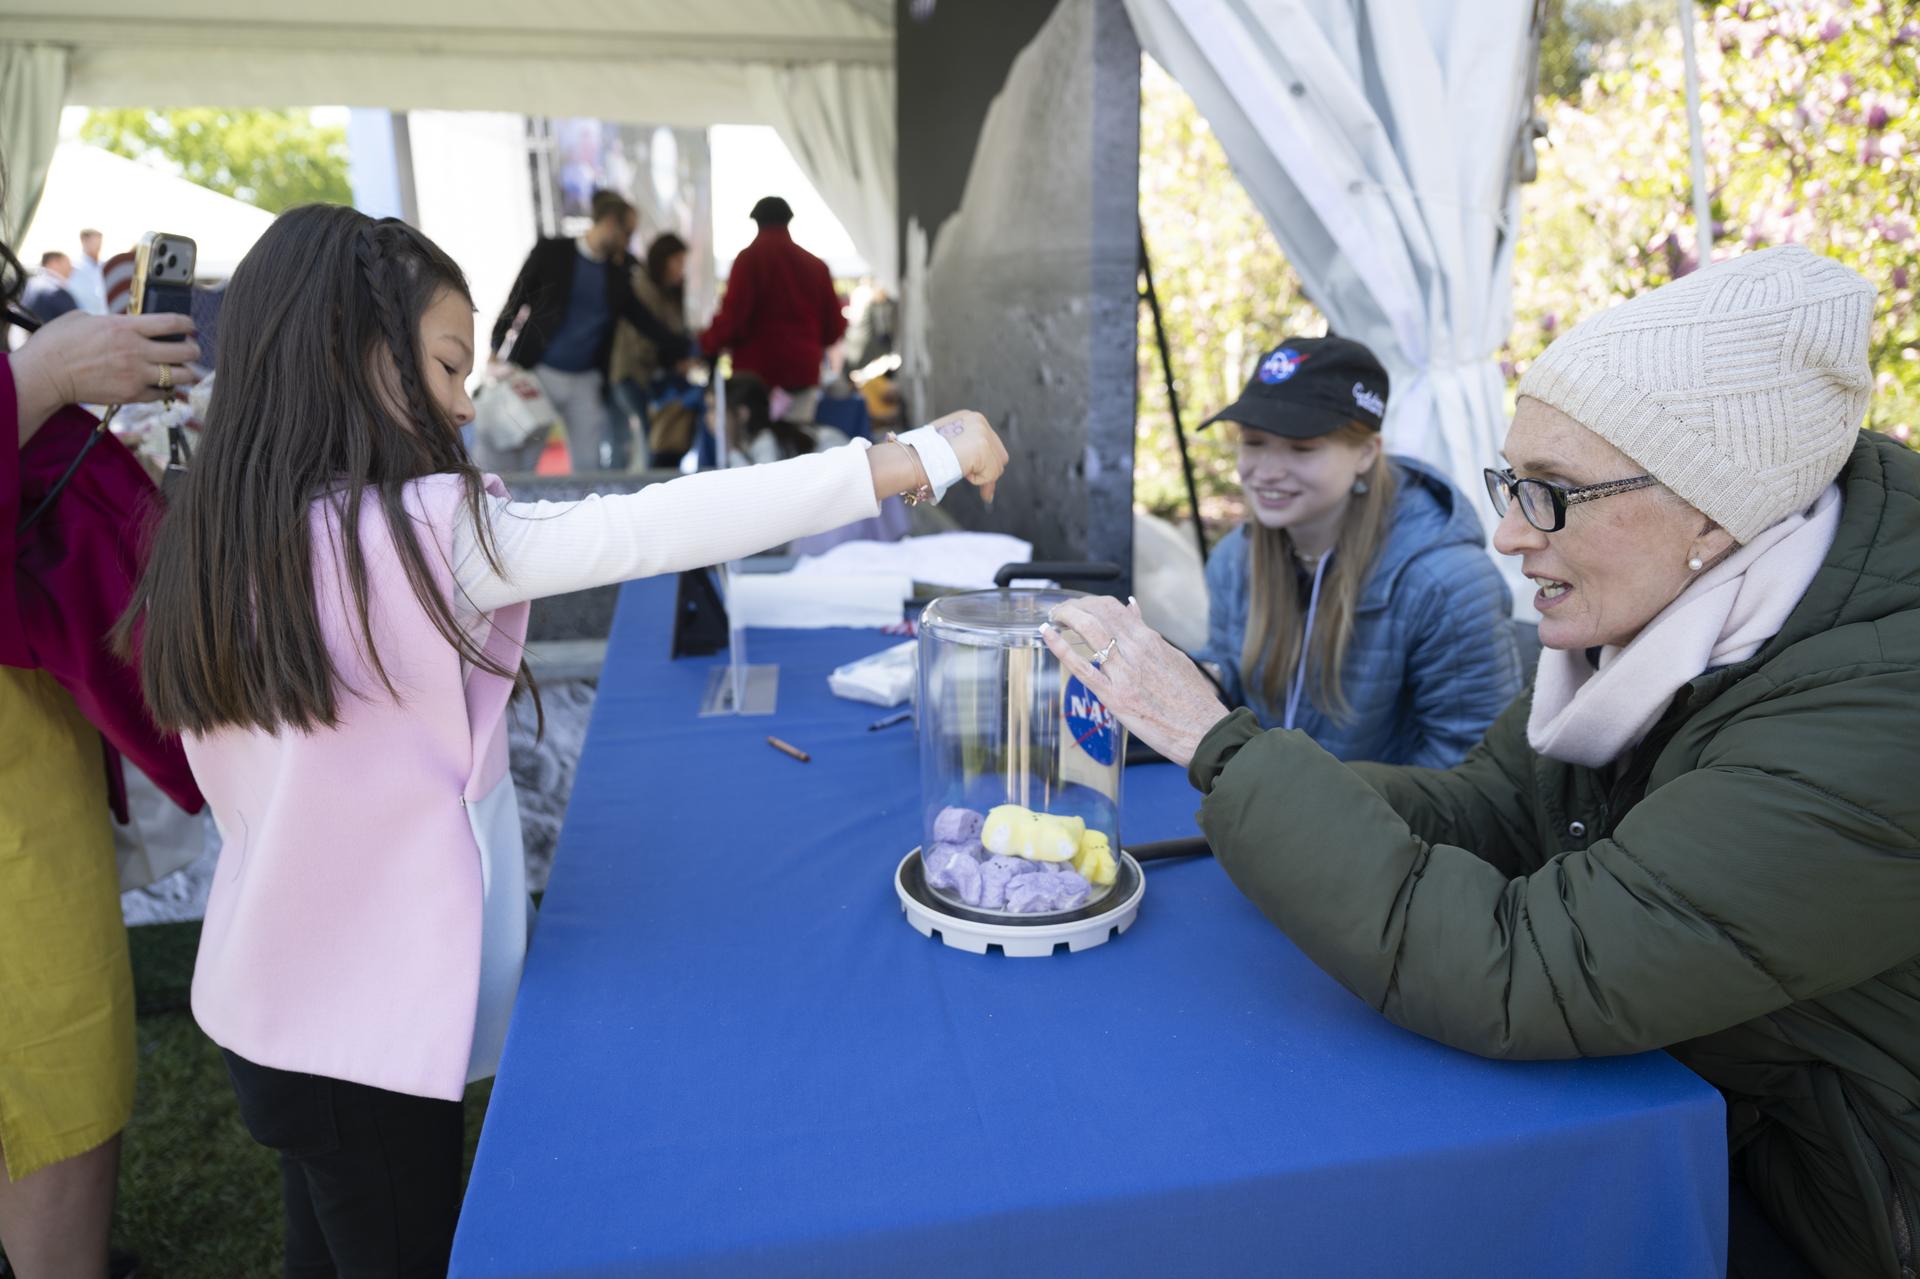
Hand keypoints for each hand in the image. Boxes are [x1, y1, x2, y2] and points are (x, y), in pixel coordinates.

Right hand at [11, 311, 200, 444]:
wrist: (44, 374)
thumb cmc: (58, 343)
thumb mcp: (86, 318)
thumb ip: (114, 322)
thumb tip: (128, 324)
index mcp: (125, 327)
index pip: (172, 323)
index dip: (187, 324)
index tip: (190, 327)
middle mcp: (136, 351)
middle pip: (185, 352)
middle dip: (193, 350)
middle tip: (191, 350)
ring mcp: (136, 375)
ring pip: (180, 376)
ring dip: (186, 372)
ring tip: (183, 370)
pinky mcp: (131, 395)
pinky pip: (162, 394)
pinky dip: (166, 390)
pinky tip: (162, 385)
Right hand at [924, 409, 1007, 502]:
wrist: (915, 457)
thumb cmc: (924, 455)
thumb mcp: (948, 443)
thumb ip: (964, 447)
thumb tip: (977, 464)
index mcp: (971, 418)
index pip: (990, 443)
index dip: (987, 464)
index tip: (982, 481)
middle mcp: (979, 421)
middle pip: (1000, 455)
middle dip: (991, 474)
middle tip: (985, 494)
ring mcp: (983, 433)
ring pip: (997, 467)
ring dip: (981, 477)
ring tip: (961, 472)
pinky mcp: (983, 447)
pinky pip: (991, 474)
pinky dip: (978, 480)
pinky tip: (962, 471)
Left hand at [1041, 596, 1230, 770]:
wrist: (1204, 731)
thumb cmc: (1192, 700)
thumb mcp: (1173, 657)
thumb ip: (1148, 634)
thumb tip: (1133, 608)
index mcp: (1150, 640)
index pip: (1113, 607)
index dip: (1089, 602)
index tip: (1077, 606)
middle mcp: (1136, 650)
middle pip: (1097, 613)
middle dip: (1072, 606)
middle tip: (1059, 611)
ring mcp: (1124, 673)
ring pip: (1089, 631)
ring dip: (1065, 618)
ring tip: (1052, 619)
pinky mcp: (1115, 697)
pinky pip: (1082, 667)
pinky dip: (1061, 648)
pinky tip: (1047, 636)